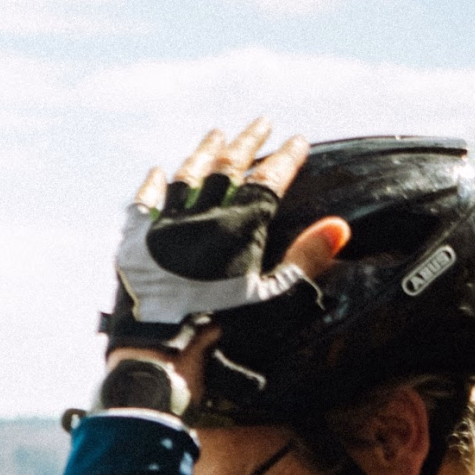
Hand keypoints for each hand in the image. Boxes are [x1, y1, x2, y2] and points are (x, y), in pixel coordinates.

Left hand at [105, 118, 349, 397]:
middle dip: (247, 142)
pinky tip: (159, 171)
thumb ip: (305, 259)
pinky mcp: (134, 242)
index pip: (269, 179)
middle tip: (261, 121)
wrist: (160, 353)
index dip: (286, 158)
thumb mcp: (272, 299)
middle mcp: (201, 215)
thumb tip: (339, 225)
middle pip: (228, 167)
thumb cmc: (222, 332)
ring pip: (187, 176)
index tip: (298, 140)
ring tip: (217, 134)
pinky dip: (152, 186)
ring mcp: (164, 226)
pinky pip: (142, 204)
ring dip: (204, 152)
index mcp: (239, 227)